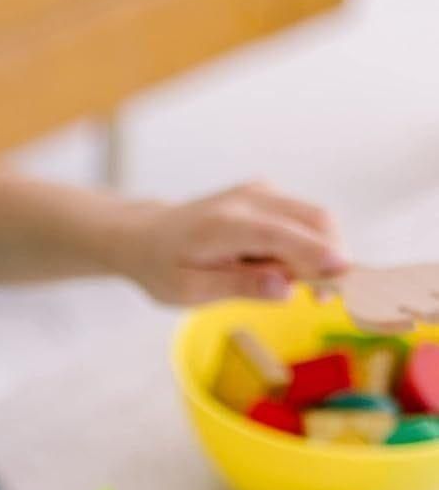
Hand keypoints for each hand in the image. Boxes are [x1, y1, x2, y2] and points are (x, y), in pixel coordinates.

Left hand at [118, 182, 347, 305]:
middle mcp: (247, 199)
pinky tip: (266, 265)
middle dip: (328, 258)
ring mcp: (260, 192)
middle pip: (314, 220)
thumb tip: (286, 290)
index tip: (343, 273)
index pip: (280, 234)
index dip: (316, 253)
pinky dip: (301, 246)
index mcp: (222, 224)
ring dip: (314, 254)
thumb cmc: (163, 267)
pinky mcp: (268, 195)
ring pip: (314, 219)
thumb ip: (238, 287)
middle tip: (317, 298)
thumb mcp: (189, 290)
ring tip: (271, 280)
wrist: (145, 235)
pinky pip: (301, 220)